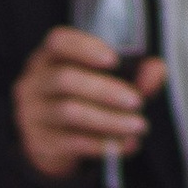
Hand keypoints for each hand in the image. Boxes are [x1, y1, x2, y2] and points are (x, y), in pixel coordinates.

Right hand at [13, 26, 166, 183]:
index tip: (114, 60)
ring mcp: (32, 114)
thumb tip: (156, 71)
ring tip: (138, 126)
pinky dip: (102, 144)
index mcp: (49, 56)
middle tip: (137, 102)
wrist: (54, 142)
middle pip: (65, 79)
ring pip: (70, 113)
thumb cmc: (84, 98)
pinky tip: (126, 145)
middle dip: (106, 90)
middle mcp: (34, 82)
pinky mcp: (39, 143)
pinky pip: (71, 142)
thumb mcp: (108, 80)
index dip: (84, 48)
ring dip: (109, 120)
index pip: (58, 41)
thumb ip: (135, 73)